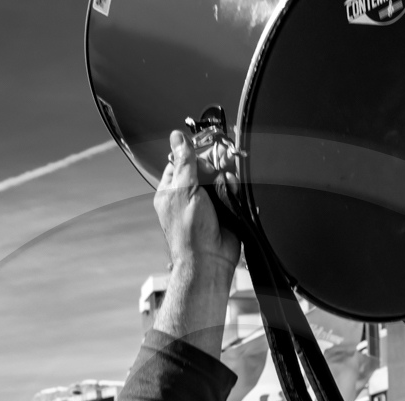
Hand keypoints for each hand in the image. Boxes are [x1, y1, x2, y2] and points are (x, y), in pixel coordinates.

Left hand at [154, 130, 239, 281]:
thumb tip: (177, 137)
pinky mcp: (223, 209)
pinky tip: (231, 193)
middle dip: (213, 167)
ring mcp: (206, 202)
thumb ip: (184, 162)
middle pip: (204, 165)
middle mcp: (188, 194)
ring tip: (225, 186)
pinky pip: (230, 190)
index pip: (182, 159)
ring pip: (219, 176)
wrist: (209, 259)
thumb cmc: (190, 232)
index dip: (193, 156)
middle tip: (215, 173)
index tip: (201, 158)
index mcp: (171, 189)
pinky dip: (233, 190)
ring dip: (224, 178)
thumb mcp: (184, 190)